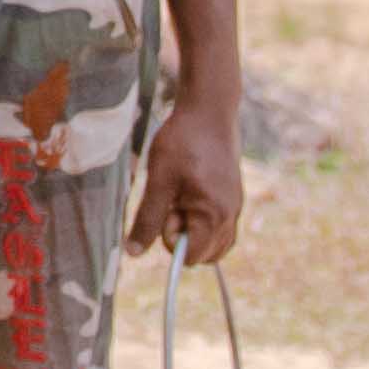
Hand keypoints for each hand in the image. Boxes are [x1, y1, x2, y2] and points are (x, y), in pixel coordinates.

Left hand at [133, 84, 246, 269]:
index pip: (192, 257)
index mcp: (214, 214)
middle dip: (183, 237)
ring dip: (193, 230)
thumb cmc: (182, 143)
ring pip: (214, 242)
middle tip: (173, 202)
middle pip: (205, 254)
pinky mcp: (234, 198)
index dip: (171, 240)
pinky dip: (202, 222)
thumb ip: (147, 219)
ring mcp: (236, 208)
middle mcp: (231, 216)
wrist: (209, 111)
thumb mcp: (158, 181)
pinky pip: (220, 227)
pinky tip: (188, 194)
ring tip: (181, 197)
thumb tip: (133, 253)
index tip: (165, 209)